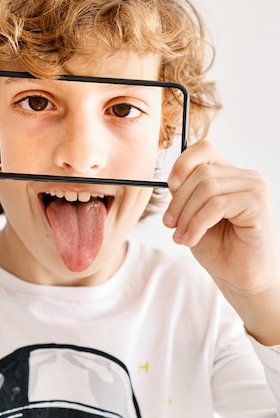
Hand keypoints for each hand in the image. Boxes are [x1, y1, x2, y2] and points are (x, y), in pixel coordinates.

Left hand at [163, 140, 279, 344]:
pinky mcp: (257, 204)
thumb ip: (186, 191)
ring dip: (186, 215)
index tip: (170, 187)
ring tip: (180, 236)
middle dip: (179, 200)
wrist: (241, 279)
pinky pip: (217, 205)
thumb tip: (172, 179)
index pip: (203, 149)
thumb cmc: (219, 248)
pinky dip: (197, 223)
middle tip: (170, 224)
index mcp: (229, 174)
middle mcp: (245, 176)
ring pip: (206, 187)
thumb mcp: (193, 213)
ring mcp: (254, 188)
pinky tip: (191, 239)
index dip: (182, 164)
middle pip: (200, 172)